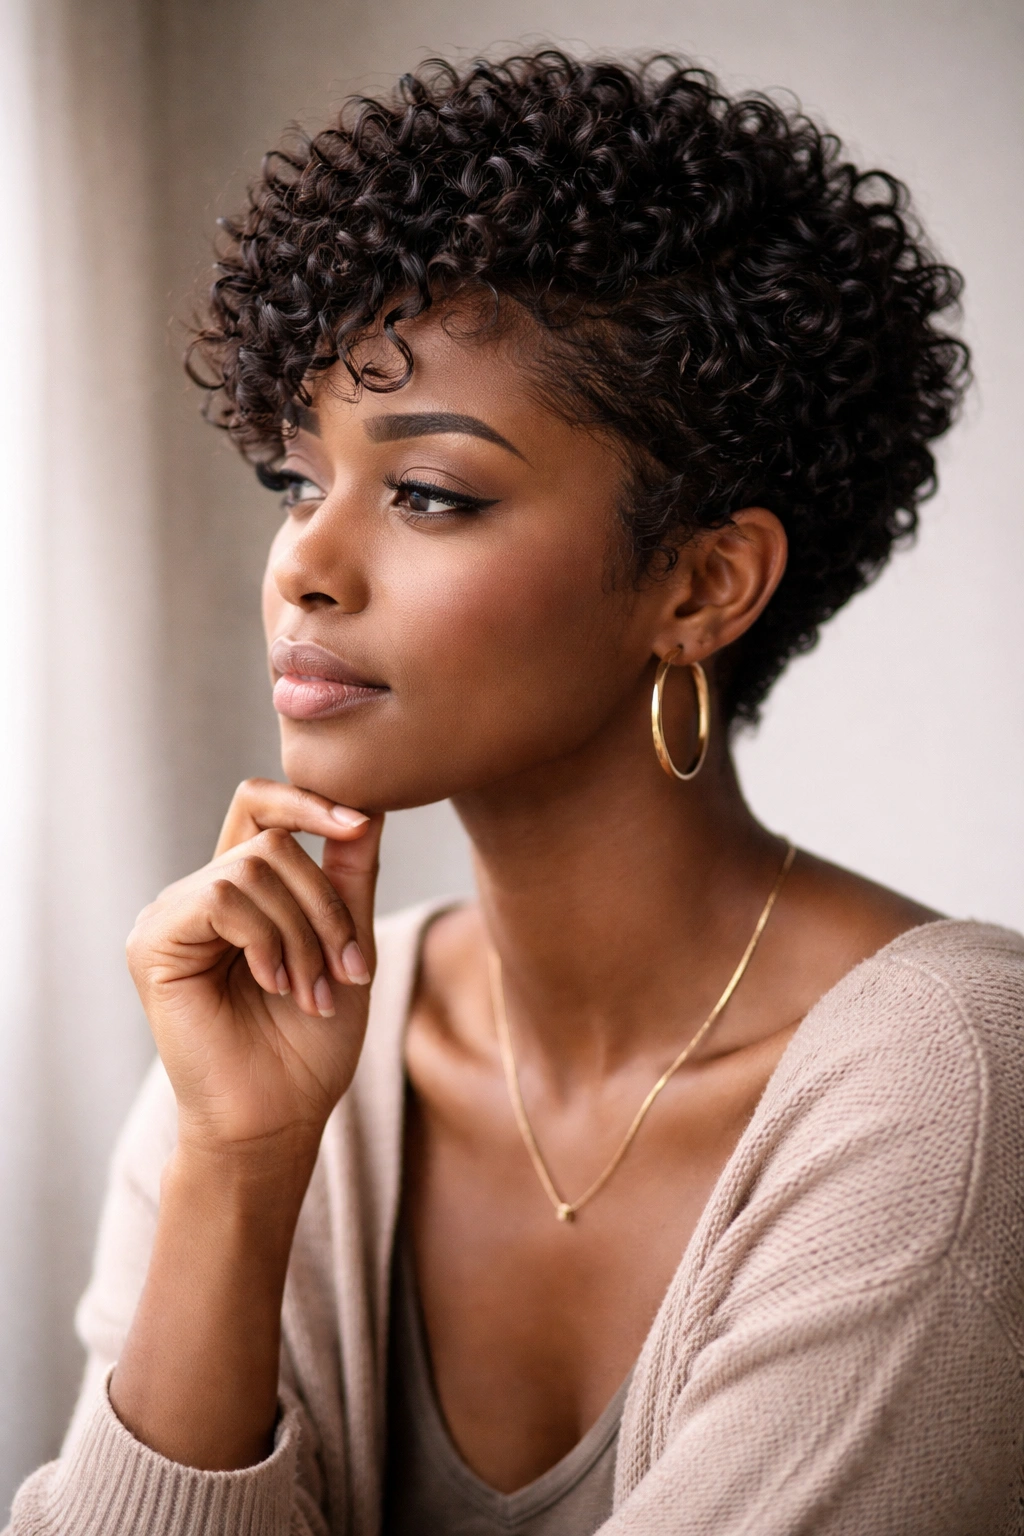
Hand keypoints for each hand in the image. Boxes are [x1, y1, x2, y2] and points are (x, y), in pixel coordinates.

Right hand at [127, 779, 383, 1158]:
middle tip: (347, 969)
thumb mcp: (346, 943)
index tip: (360, 822)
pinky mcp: (152, 942)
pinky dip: (265, 938)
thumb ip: (350, 874)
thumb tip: (368, 803)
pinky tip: (273, 985)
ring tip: (312, 992)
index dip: (308, 799)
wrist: (278, 1117)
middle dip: (325, 903)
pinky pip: (221, 895)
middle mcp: (199, 895)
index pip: (260, 805)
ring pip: (253, 866)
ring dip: (303, 933)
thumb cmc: (310, 1043)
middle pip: (273, 840)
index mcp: (241, 891)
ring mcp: (170, 915)